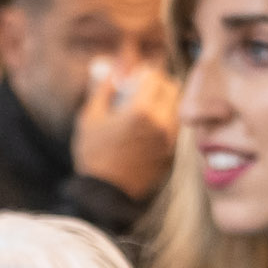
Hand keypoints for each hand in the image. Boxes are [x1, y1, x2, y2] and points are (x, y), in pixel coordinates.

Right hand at [69, 61, 183, 198]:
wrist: (104, 195)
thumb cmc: (93, 155)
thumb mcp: (90, 118)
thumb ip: (103, 90)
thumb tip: (112, 72)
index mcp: (141, 111)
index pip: (155, 77)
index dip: (145, 73)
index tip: (136, 75)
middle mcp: (161, 123)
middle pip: (173, 89)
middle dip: (159, 84)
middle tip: (145, 88)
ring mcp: (170, 140)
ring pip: (178, 109)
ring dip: (166, 102)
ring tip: (148, 107)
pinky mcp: (172, 155)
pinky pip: (175, 129)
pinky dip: (167, 122)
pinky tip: (150, 127)